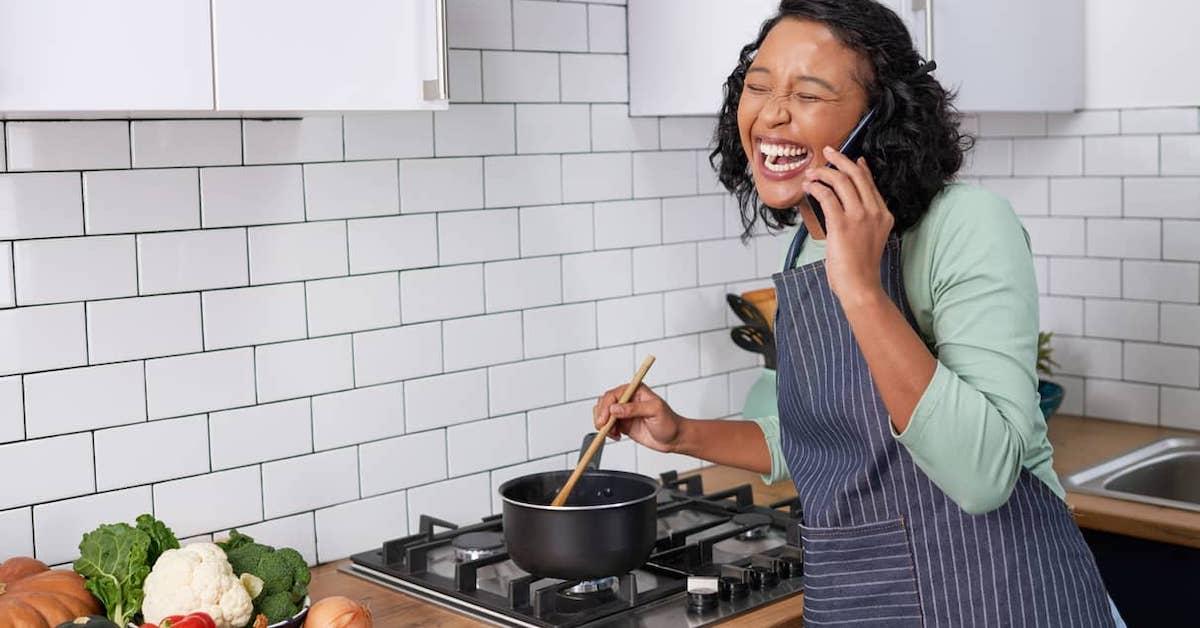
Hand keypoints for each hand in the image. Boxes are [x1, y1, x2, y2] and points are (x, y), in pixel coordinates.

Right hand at [593, 383, 682, 452]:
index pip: (614, 394)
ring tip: (613, 433)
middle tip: (604, 428)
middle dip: (601, 415)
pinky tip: (616, 436)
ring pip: (603, 413)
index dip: (607, 406)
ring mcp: (624, 412)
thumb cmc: (669, 422)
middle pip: (605, 402)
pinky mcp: (622, 424)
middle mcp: (628, 399)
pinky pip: (607, 425)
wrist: (673, 438)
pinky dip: (607, 431)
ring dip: (603, 424)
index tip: (605, 419)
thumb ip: (634, 409)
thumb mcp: (655, 411)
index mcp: (636, 390)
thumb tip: (615, 408)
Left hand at [803, 147, 892, 304]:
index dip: (858, 168)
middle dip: (840, 159)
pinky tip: (808, 186)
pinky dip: (816, 188)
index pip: (870, 184)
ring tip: (811, 172)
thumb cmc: (860, 268)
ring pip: (841, 181)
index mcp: (884, 215)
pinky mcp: (842, 223)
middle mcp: (875, 212)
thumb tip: (840, 207)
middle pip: (856, 176)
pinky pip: (827, 196)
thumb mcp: (868, 239)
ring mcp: (860, 217)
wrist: (861, 286)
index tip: (851, 159)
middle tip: (827, 151)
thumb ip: (861, 222)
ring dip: (823, 173)